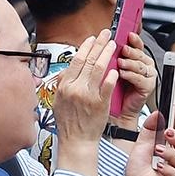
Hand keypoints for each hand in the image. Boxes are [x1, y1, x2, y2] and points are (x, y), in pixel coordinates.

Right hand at [52, 31, 117, 150]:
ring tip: (114, 45)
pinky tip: (116, 68)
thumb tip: (68, 70)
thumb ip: (63, 84)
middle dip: (98, 44)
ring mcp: (87, 96)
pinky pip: (106, 86)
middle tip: (106, 34)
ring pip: (98, 69)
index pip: (76, 61)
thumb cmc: (69, 123)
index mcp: (64, 86)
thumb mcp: (59, 100)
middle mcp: (74, 89)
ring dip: (106, 54)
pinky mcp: (99, 104)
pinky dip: (111, 76)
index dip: (85, 47)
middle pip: (88, 60)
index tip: (92, 39)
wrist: (76, 141)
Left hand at [113, 39, 154, 123]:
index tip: (128, 34)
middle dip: (131, 51)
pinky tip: (123, 74)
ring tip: (120, 62)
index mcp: (136, 58)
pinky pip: (140, 78)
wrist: (118, 110)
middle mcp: (144, 65)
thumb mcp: (111, 68)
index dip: (134, 39)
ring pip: (140, 65)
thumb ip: (111, 56)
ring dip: (130, 63)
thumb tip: (103, 42)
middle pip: (140, 53)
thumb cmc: (114, 89)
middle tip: (122, 49)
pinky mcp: (148, 86)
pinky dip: (131, 75)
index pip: (137, 45)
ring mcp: (148, 76)